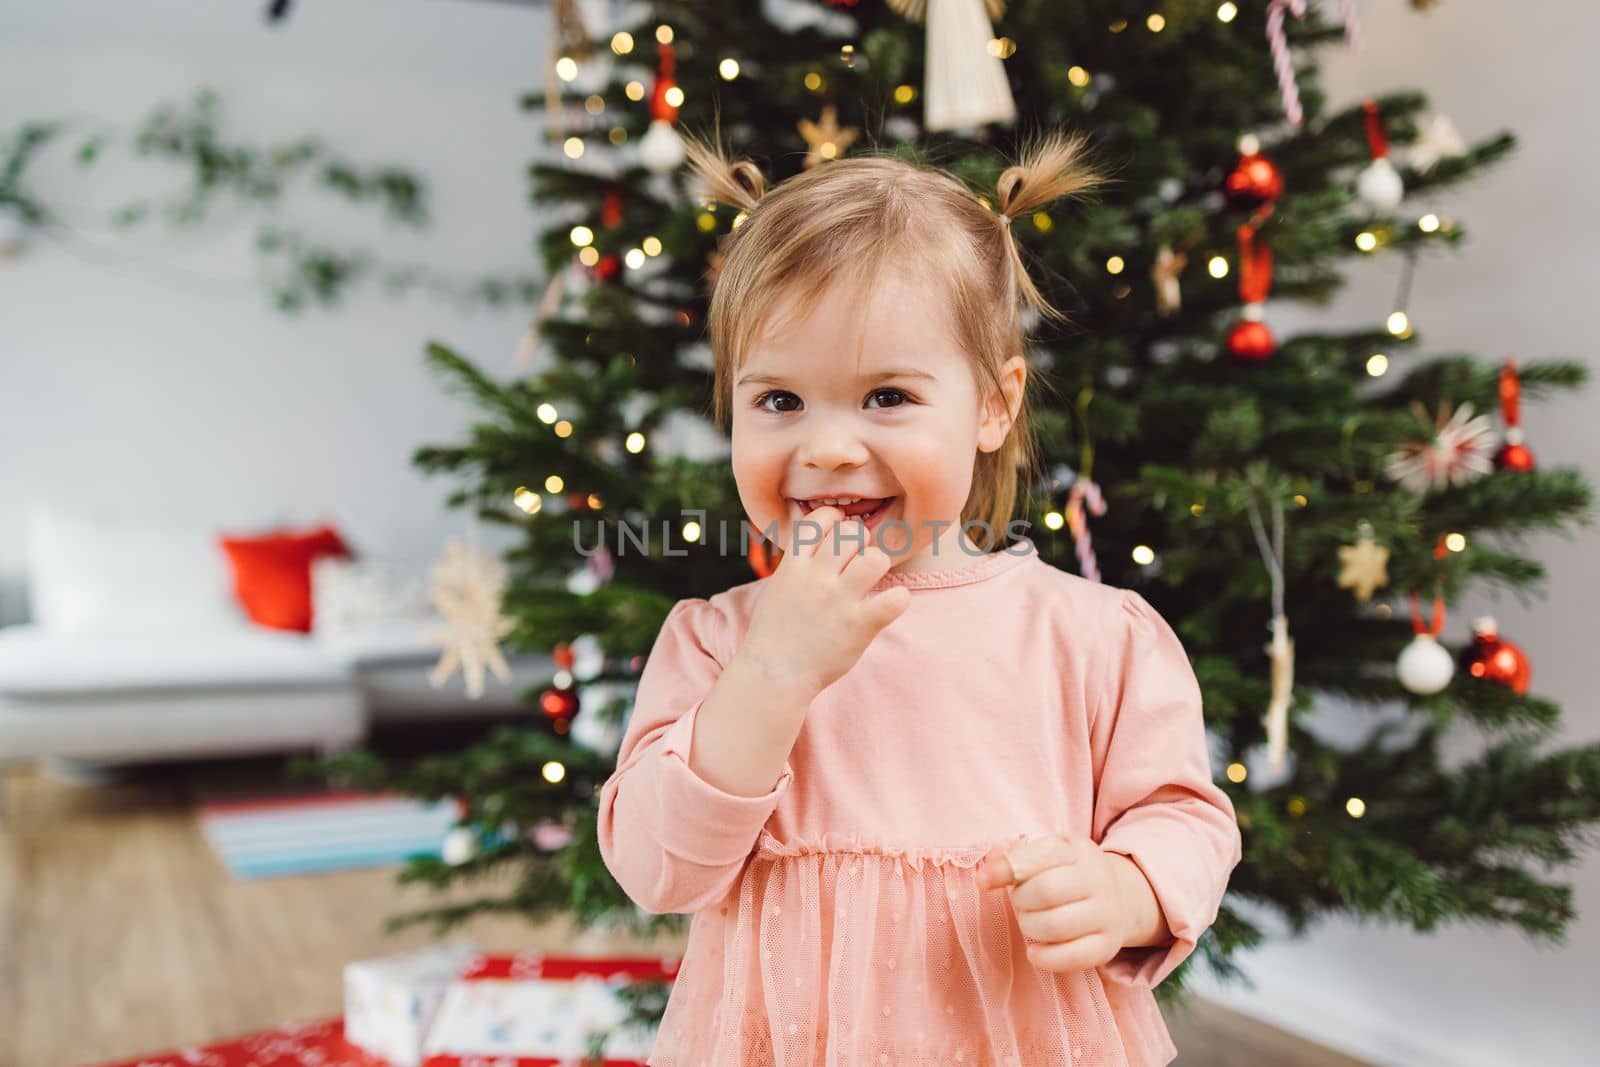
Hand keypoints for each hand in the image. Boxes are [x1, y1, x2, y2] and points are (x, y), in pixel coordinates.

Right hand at [735, 505, 911, 696]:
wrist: (774, 675)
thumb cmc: (776, 632)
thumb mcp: (778, 587)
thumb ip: (799, 563)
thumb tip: (820, 540)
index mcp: (794, 565)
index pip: (821, 519)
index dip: (836, 521)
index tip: (839, 534)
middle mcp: (816, 578)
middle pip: (852, 533)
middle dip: (860, 542)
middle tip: (857, 561)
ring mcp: (839, 601)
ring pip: (876, 558)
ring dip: (877, 566)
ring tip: (871, 581)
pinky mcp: (859, 625)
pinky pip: (895, 598)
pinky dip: (898, 599)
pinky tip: (889, 604)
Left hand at [975, 832, 1146, 973]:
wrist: (1117, 898)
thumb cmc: (1066, 875)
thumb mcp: (1045, 857)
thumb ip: (1014, 861)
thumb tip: (985, 876)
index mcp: (1077, 850)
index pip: (1041, 855)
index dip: (1007, 869)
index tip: (983, 882)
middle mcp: (1098, 878)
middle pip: (1047, 892)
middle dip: (1021, 901)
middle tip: (1021, 903)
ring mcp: (1107, 913)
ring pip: (1056, 926)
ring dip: (1030, 928)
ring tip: (1031, 923)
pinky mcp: (1108, 945)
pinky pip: (1073, 957)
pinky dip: (1046, 958)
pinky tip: (1035, 952)